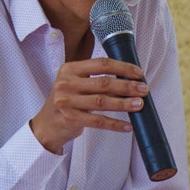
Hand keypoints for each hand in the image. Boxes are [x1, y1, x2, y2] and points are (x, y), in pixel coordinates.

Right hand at [30, 56, 148, 153]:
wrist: (46, 125)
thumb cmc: (67, 101)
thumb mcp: (74, 83)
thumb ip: (95, 78)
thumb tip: (129, 78)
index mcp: (70, 69)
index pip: (101, 64)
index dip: (122, 67)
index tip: (139, 73)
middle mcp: (66, 84)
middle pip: (104, 83)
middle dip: (127, 86)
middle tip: (144, 89)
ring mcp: (67, 102)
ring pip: (102, 102)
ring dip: (124, 103)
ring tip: (140, 105)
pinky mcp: (71, 119)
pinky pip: (98, 122)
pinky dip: (115, 124)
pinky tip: (128, 126)